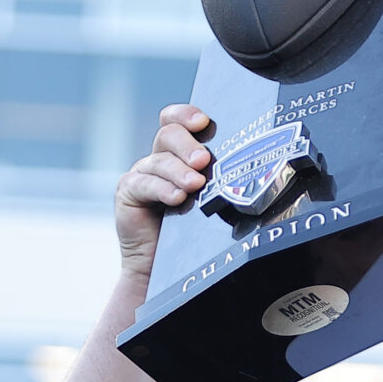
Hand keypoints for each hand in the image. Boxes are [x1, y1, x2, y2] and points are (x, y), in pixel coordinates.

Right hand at [112, 105, 211, 281]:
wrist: (163, 266)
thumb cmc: (193, 232)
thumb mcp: (210, 200)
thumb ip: (220, 180)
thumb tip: (254, 165)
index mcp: (179, 153)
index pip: (177, 121)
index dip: (186, 114)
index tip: (204, 121)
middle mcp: (159, 158)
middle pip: (168, 134)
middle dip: (187, 144)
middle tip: (203, 160)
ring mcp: (142, 174)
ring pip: (159, 160)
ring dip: (178, 171)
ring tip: (195, 184)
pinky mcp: (128, 192)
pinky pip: (144, 184)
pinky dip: (162, 189)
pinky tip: (177, 198)